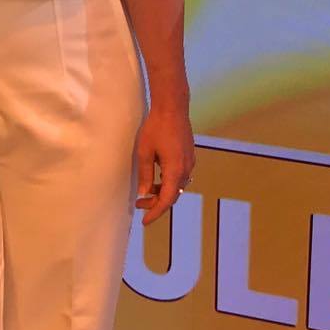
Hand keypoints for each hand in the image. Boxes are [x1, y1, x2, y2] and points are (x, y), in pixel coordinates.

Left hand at [134, 101, 194, 225]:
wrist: (173, 108)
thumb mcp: (144, 152)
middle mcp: (186, 169)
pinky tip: (157, 178)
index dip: (156, 212)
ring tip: (146, 192)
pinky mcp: (189, 156)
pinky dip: (168, 183)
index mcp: (175, 170)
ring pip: (177, 187)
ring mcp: (190, 163)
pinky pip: (180, 177)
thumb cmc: (155, 128)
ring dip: (162, 192)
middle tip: (139, 204)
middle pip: (173, 195)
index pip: (167, 200)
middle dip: (157, 203)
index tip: (145, 221)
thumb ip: (145, 175)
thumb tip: (144, 193)